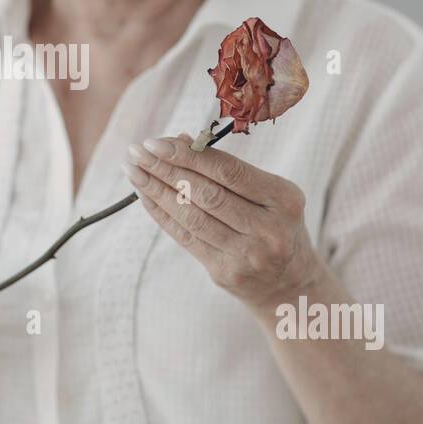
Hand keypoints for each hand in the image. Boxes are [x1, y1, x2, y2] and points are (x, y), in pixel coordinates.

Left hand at [122, 133, 321, 310]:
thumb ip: (228, 169)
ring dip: (156, 190)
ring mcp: (247, 254)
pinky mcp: (225, 272)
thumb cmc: (273, 224)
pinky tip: (144, 195)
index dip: (189, 154)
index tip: (156, 142)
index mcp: (284, 199)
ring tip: (133, 171)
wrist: (289, 283)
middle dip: (165, 169)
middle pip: (206, 193)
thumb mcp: (268, 193)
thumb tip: (179, 141)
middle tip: (135, 152)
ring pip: (191, 216)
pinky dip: (161, 213)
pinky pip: (185, 237)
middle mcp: (268, 228)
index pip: (228, 171)